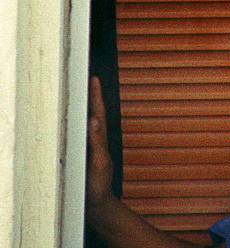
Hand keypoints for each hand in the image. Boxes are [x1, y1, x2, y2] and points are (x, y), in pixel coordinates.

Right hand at [87, 76, 115, 221]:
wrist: (97, 206)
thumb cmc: (98, 186)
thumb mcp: (99, 164)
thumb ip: (97, 143)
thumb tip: (93, 120)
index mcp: (101, 139)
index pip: (99, 112)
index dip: (96, 95)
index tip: (94, 78)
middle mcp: (96, 140)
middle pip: (94, 113)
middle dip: (92, 95)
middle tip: (88, 78)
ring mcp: (90, 147)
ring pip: (88, 122)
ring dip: (87, 107)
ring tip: (83, 92)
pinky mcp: (83, 156)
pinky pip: (82, 134)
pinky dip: (79, 123)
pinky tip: (75, 120)